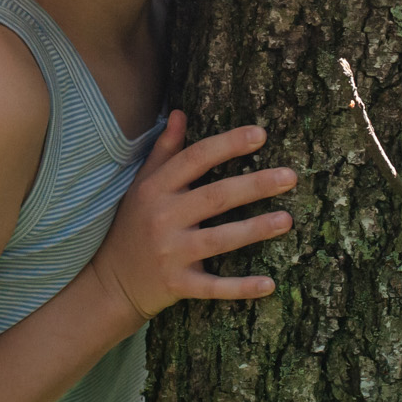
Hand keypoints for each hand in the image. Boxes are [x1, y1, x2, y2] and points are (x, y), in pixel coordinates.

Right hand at [87, 112, 295, 321]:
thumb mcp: (142, 185)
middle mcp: (162, 218)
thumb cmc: (134, 225)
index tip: (261, 134)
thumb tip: (181, 113)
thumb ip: (164, 150)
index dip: (228, 144)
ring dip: (254, 229)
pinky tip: (269, 284)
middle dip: (254, 185)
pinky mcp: (178, 284)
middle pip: (215, 197)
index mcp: (155, 189)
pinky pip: (214, 286)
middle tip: (290, 176)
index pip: (195, 159)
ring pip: (219, 239)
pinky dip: (241, 288)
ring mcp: (170, 254)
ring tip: (287, 220)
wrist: (111, 282)